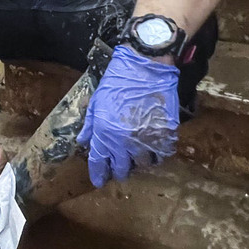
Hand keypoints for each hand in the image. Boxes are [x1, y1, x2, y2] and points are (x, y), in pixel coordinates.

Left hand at [76, 45, 179, 187]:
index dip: (98, 174)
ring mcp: (146, 139)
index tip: (99, 181)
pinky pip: (161, 154)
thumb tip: (83, 142)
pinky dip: (157, 155)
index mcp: (104, 133)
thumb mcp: (96, 102)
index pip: (99, 162)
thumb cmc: (117, 81)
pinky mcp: (165, 134)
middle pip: (121, 168)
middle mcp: (124, 141)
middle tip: (120, 168)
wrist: (146, 67)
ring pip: (142, 165)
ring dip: (138, 163)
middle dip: (119, 171)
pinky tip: (153, 148)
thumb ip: (90, 126)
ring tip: (137, 157)